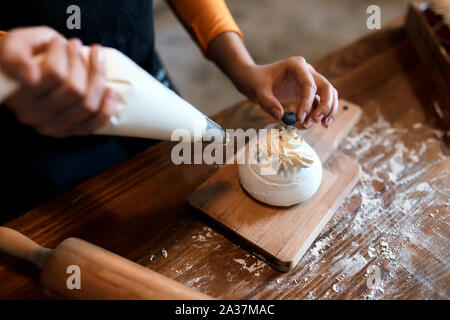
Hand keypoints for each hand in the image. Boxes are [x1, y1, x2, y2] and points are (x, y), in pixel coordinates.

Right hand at [0, 26, 116, 137]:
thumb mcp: (14, 46)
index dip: (62, 53)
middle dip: (81, 62)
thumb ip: (16, 56)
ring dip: (98, 78)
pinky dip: (107, 109)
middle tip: (77, 45)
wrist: (23, 76)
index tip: (60, 40)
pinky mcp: (69, 132)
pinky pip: (94, 125)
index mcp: (17, 94)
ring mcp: (52, 127)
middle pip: (75, 90)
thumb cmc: (22, 57)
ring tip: (96, 57)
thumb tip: (32, 77)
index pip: (53, 74)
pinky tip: (110, 90)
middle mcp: (33, 115)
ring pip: (88, 105)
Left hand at [209, 32, 337, 127]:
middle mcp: (307, 71)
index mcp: (296, 65)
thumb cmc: (256, 82)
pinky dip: (320, 112)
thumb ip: (267, 103)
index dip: (307, 102)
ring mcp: (309, 80)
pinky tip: (311, 123)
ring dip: (327, 110)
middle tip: (316, 121)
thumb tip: (280, 116)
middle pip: (326, 87)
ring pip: (328, 94)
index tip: (299, 119)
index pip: (309, 84)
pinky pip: (320, 101)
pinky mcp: (308, 91)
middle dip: (325, 106)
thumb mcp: (258, 91)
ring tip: (321, 125)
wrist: (254, 80)